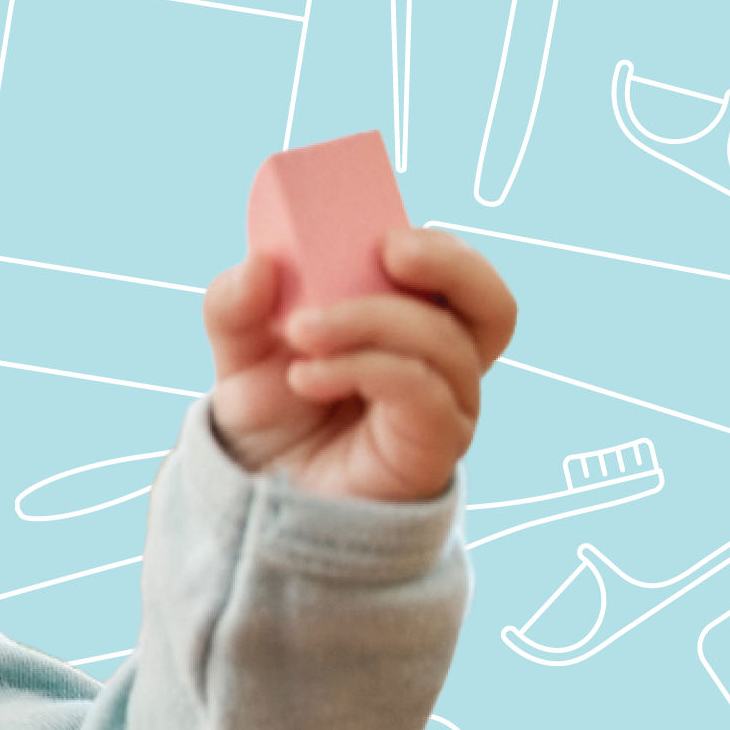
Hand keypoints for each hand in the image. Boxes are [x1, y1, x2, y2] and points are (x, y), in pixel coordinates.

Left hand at [205, 227, 515, 501]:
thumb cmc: (270, 418)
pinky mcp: (432, 447)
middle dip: (453, 265)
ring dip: (372, 320)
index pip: (457, 274)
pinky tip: (306, 376)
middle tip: (389, 251)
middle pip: (492, 306)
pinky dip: (364, 368)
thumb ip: (236, 305)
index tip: (383, 231)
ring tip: (300, 331)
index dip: (439, 246)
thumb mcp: (238, 352)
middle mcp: (442, 363)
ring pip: (445, 342)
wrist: (259, 497)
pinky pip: (421, 392)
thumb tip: (258, 263)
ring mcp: (444, 407)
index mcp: (412, 321)